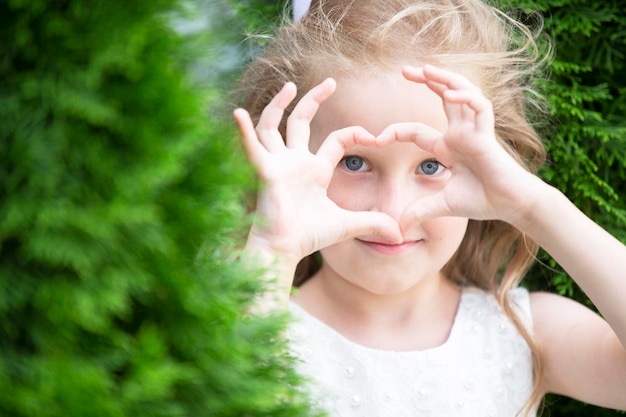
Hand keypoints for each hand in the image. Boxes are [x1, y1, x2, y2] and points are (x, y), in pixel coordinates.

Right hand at [234, 79, 401, 265]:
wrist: (283, 249)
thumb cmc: (309, 235)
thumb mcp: (348, 225)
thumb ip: (373, 223)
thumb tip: (400, 234)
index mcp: (315, 169)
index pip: (336, 140)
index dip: (356, 133)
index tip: (376, 137)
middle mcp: (294, 161)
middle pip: (300, 121)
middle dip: (313, 100)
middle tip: (330, 82)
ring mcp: (278, 164)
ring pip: (273, 126)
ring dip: (278, 105)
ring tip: (289, 86)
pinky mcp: (265, 172)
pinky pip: (252, 148)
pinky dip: (243, 132)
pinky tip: (237, 114)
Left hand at [378, 65, 544, 228]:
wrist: (510, 206)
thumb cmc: (482, 200)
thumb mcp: (442, 206)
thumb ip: (419, 212)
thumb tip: (397, 230)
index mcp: (447, 147)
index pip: (416, 132)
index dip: (396, 132)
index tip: (376, 139)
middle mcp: (459, 133)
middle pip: (442, 98)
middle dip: (425, 81)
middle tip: (404, 70)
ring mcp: (474, 131)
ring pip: (461, 93)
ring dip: (445, 79)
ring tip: (426, 69)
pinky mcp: (488, 134)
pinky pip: (480, 106)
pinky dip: (466, 98)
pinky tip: (450, 94)